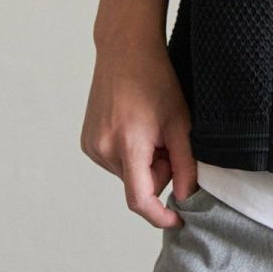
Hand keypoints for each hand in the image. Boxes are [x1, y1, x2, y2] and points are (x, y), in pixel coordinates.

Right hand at [80, 37, 197, 228]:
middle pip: (137, 183)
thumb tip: (186, 198)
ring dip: (144, 162)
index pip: (140, 199)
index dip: (160, 215)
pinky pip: (114, 161)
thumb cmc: (157, 81)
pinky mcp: (86, 141)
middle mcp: (102, 149)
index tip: (178, 220)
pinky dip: (130, 153)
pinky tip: (134, 124)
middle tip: (168, 140)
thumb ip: (185, 164)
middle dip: (158, 171)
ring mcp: (91, 146)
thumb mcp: (180, 122)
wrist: (126, 50)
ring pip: (127, 173)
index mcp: (127, 145)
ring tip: (150, 126)